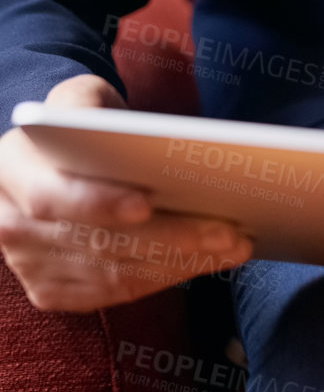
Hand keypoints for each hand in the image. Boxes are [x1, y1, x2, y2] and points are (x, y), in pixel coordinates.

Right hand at [0, 72, 252, 310]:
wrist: (45, 163)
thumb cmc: (75, 125)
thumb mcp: (77, 98)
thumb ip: (91, 108)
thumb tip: (133, 137)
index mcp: (11, 170)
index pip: (51, 197)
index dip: (97, 203)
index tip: (146, 203)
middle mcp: (11, 225)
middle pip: (97, 243)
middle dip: (170, 237)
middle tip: (229, 230)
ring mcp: (29, 266)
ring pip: (113, 273)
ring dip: (180, 262)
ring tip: (233, 245)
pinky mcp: (51, 292)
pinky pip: (115, 292)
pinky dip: (165, 277)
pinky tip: (206, 260)